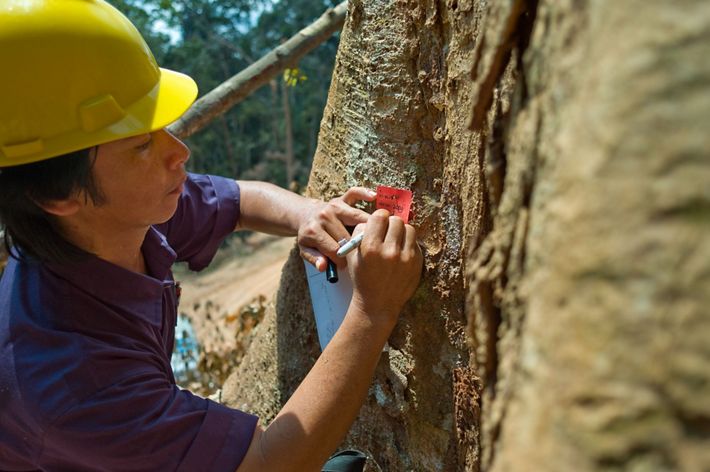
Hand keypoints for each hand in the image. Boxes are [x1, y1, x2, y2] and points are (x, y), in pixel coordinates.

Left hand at [298, 187, 375, 270]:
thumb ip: (314, 259)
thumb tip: (323, 267)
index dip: (342, 260)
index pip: (335, 250)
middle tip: (358, 255)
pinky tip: (374, 197)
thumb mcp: (306, 250)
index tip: (345, 265)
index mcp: (314, 231)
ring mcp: (334, 205)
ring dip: (367, 229)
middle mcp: (324, 216)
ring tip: (374, 238)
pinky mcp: (342, 198)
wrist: (306, 216)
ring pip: (358, 218)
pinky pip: (354, 193)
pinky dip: (364, 193)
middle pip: (348, 236)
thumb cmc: (309, 236)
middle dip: (354, 248)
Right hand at [346, 209, 422, 327]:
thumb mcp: (352, 256)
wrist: (378, 304)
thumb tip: (374, 219)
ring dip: (402, 232)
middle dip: (391, 224)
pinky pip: (415, 242)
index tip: (379, 222)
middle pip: (396, 220)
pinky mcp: (417, 263)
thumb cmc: (363, 278)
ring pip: (409, 229)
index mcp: (371, 248)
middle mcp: (390, 251)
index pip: (380, 216)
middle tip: (387, 232)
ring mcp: (406, 258)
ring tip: (395, 241)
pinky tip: (401, 253)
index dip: (379, 217)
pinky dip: (409, 244)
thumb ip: (360, 233)